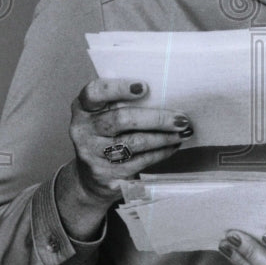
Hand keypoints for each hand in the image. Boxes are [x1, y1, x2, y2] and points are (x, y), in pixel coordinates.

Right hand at [56, 78, 192, 239]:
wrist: (90, 177)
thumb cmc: (106, 135)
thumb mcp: (105, 114)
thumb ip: (123, 102)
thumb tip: (166, 95)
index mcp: (83, 107)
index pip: (95, 92)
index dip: (118, 88)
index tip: (144, 87)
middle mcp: (83, 129)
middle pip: (121, 119)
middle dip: (156, 118)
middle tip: (181, 119)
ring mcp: (92, 154)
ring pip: (133, 143)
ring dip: (163, 138)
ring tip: (182, 133)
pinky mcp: (105, 174)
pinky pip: (139, 161)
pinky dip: (160, 153)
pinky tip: (172, 147)